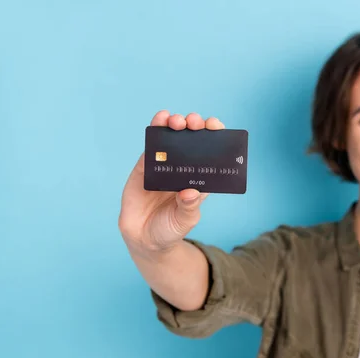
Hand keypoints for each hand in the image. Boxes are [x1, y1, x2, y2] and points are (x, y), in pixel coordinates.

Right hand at [118, 110, 224, 251]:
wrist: (143, 238)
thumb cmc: (169, 229)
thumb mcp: (184, 221)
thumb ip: (188, 207)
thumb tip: (191, 192)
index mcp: (199, 179)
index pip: (211, 154)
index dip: (215, 138)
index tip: (216, 127)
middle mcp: (183, 168)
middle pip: (192, 141)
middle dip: (196, 127)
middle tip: (195, 122)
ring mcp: (164, 165)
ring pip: (172, 138)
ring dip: (175, 124)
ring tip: (177, 120)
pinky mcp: (145, 166)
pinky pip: (151, 145)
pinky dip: (156, 129)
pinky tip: (160, 118)